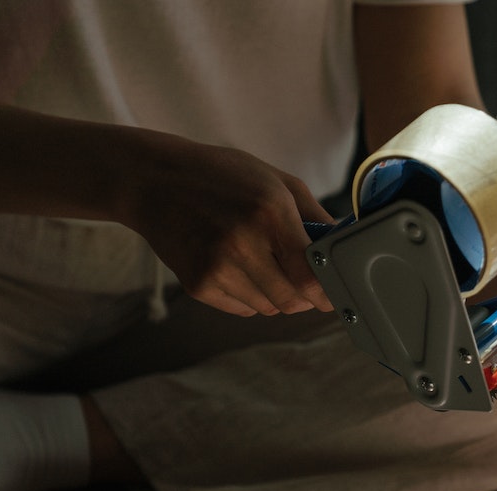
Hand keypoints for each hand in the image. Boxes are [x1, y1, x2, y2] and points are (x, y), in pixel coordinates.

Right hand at [123, 136, 334, 315]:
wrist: (152, 180)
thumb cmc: (222, 176)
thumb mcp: (275, 180)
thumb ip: (315, 215)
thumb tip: (343, 244)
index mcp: (269, 214)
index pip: (311, 275)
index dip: (328, 291)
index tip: (334, 293)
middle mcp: (242, 244)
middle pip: (292, 300)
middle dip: (305, 296)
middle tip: (304, 283)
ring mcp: (217, 268)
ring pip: (269, 308)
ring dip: (277, 295)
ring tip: (266, 265)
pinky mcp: (198, 284)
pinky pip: (242, 309)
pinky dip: (250, 297)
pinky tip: (238, 268)